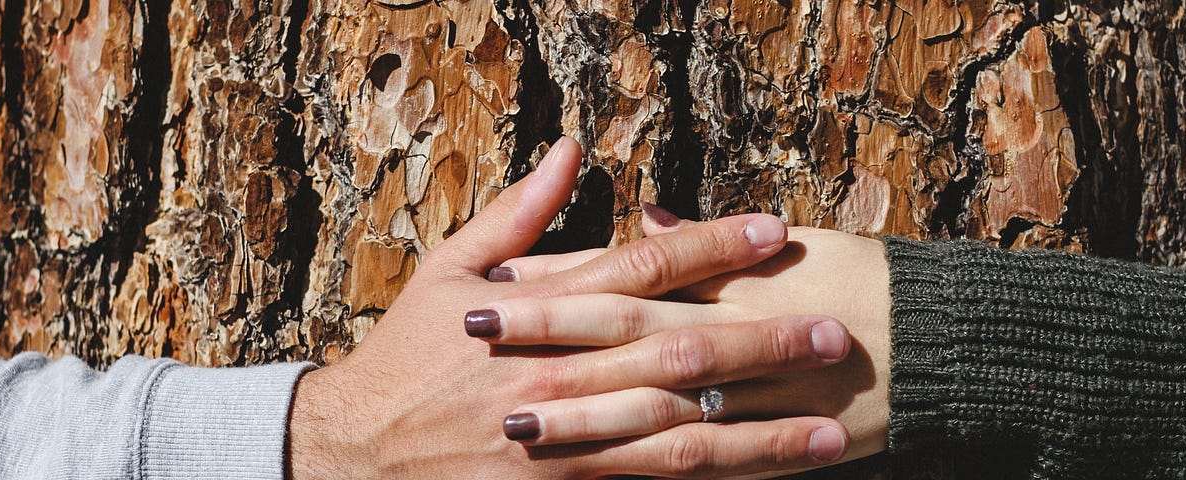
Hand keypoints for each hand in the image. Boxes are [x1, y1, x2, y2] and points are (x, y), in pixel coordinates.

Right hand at [287, 139, 853, 478]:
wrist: (354, 454)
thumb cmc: (407, 358)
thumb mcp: (447, 271)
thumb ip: (517, 214)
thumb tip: (571, 152)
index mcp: (533, 308)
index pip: (641, 268)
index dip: (714, 247)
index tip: (774, 231)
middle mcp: (556, 372)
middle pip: (678, 350)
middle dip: (763, 341)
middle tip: (832, 332)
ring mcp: (563, 441)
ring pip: (679, 432)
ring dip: (762, 430)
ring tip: (831, 426)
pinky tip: (762, 478)